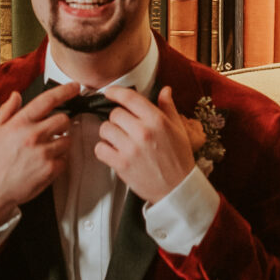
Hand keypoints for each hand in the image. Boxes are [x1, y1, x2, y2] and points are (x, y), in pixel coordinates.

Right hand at [0, 82, 76, 223]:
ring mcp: (43, 153)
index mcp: (19, 123)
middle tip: (54, 129)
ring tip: (46, 148)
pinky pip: (65, 159)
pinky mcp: (50, 170)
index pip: (47, 100)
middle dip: (62, 122)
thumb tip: (16, 95)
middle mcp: (33, 136)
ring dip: (61, 142)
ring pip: (67, 140)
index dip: (65, 91)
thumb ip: (6, 110)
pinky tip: (45, 162)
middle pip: (64, 119)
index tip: (75, 87)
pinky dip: (59, 160)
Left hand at [95, 86, 199, 206]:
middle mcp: (143, 132)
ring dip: (109, 134)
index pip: (130, 98)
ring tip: (119, 140)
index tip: (109, 92)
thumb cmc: (178, 159)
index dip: (115, 92)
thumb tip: (165, 90)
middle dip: (117, 119)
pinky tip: (113, 152)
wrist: (177, 188)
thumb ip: (168, 108)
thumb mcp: (178, 129)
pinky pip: (100, 149)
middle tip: (124, 128)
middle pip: (115, 114)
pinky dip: (103, 150)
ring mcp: (131, 148)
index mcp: (157, 120)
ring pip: (105, 129)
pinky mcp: (121, 164)